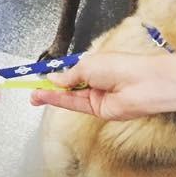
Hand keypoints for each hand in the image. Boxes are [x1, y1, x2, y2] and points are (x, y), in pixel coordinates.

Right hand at [30, 53, 163, 119]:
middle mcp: (95, 82)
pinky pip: (75, 105)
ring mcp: (97, 97)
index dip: (55, 76)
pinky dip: (60, 101)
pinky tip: (48, 96)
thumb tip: (53, 79)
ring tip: (34, 95)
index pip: (71, 73)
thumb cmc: (121, 67)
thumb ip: (68, 76)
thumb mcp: (87, 65)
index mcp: (95, 66)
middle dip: (50, 88)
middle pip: (68, 87)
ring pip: (69, 97)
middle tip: (32, 90)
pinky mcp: (98, 111)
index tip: (39, 78)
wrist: (142, 84)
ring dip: (51, 96)